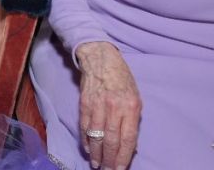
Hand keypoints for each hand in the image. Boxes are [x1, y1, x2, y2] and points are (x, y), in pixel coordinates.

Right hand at [76, 41, 141, 169]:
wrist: (100, 59)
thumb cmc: (122, 78)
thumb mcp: (135, 97)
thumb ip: (132, 119)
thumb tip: (128, 142)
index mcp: (131, 107)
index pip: (128, 138)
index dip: (124, 156)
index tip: (121, 168)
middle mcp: (114, 107)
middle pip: (111, 139)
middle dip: (109, 158)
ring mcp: (98, 105)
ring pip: (96, 135)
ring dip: (96, 152)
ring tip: (96, 164)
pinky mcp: (84, 103)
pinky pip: (85, 125)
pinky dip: (85, 139)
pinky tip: (87, 148)